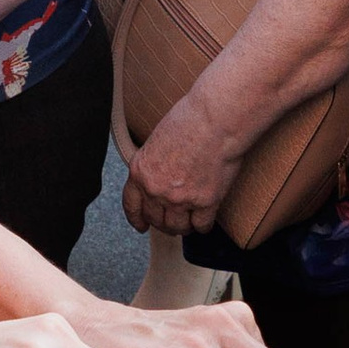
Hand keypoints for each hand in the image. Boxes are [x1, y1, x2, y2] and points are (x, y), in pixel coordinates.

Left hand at [122, 98, 240, 237]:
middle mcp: (156, 189)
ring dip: (184, 227)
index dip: (137, 218)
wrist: (216, 120)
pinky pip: (202, 225)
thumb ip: (155, 164)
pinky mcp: (205, 202)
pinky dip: (204, 225)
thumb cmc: (191, 120)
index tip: (142, 226)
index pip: (131, 204)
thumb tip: (162, 177)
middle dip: (164, 223)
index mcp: (141, 171)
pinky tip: (207, 220)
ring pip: (178, 227)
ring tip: (191, 221)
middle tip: (174, 222)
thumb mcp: (158, 141)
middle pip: (156, 219)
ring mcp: (180, 198)